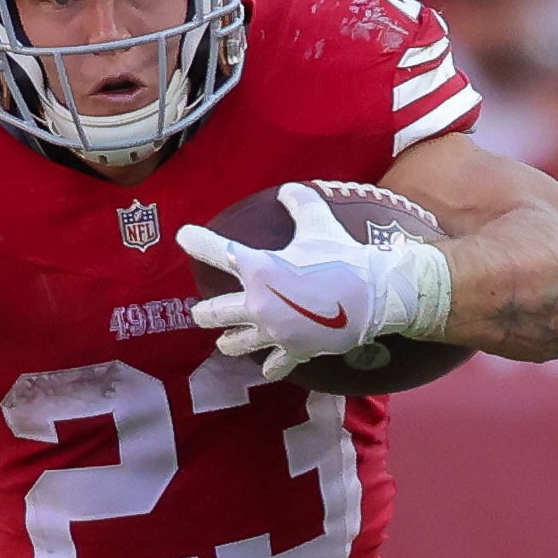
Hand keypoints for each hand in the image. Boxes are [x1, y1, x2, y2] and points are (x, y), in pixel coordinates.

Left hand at [179, 183, 451, 383]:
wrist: (375, 295)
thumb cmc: (343, 257)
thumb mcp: (319, 223)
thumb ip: (300, 203)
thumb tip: (288, 190)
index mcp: (258, 269)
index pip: (216, 251)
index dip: (196, 241)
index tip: (183, 236)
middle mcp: (257, 304)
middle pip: (212, 313)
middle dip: (204, 313)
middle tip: (200, 313)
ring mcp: (273, 332)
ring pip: (233, 344)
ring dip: (228, 341)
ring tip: (225, 340)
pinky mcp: (293, 351)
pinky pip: (273, 366)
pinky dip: (269, 366)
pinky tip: (266, 367)